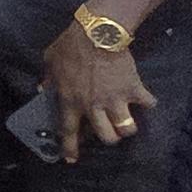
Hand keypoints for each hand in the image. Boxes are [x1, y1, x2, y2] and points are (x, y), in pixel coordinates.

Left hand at [39, 17, 151, 158]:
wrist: (98, 32)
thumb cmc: (71, 46)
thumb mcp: (50, 61)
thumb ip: (48, 78)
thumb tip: (43, 87)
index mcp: (71, 101)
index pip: (69, 131)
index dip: (70, 147)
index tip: (71, 159)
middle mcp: (94, 106)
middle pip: (107, 137)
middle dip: (109, 138)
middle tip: (109, 130)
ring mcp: (116, 100)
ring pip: (127, 128)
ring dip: (128, 126)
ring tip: (127, 120)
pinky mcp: (134, 89)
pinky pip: (147, 104)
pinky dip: (148, 103)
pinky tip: (146, 100)